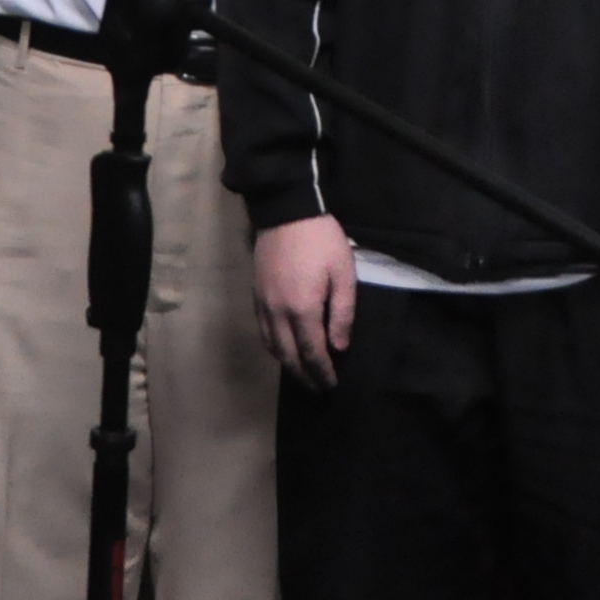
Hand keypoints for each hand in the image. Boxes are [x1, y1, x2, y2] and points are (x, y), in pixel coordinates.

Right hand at [255, 217, 360, 386]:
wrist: (286, 211)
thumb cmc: (321, 240)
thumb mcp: (343, 273)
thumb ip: (342, 313)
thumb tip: (338, 347)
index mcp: (302, 309)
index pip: (312, 352)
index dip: (322, 372)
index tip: (332, 385)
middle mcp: (278, 313)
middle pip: (289, 356)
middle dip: (304, 375)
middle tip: (318, 388)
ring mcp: (263, 304)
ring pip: (272, 346)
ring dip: (287, 364)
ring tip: (302, 373)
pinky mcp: (256, 294)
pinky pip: (262, 331)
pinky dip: (273, 347)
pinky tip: (282, 348)